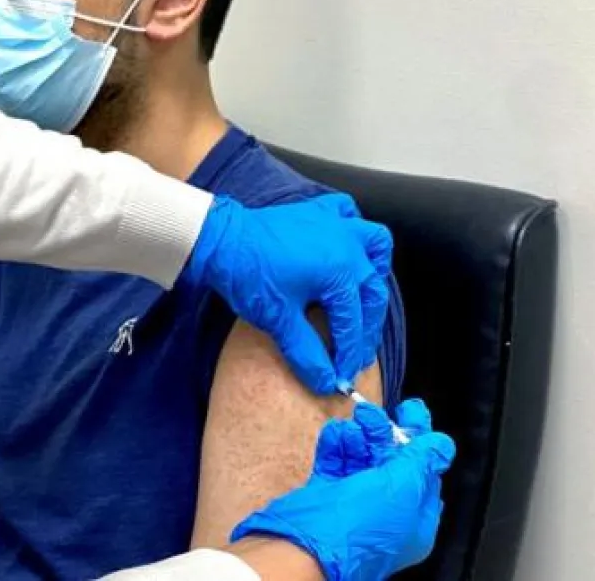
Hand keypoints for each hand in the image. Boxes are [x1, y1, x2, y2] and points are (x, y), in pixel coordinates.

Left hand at [181, 193, 391, 393]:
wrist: (219, 238)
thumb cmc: (248, 275)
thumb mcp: (279, 320)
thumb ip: (307, 353)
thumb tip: (326, 382)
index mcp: (341, 271)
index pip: (353, 323)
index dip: (349, 354)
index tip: (343, 376)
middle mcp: (347, 245)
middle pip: (371, 292)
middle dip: (365, 327)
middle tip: (354, 354)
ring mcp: (334, 224)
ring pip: (375, 245)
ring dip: (374, 272)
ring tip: (364, 299)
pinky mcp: (316, 212)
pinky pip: (348, 215)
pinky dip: (354, 229)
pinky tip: (347, 247)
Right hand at [231, 400, 454, 580]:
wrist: (306, 547)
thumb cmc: (360, 526)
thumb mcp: (403, 488)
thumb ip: (422, 461)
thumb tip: (442, 444)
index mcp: (413, 518)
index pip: (422, 472)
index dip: (419, 440)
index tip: (412, 410)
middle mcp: (384, 512)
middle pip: (389, 462)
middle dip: (383, 433)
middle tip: (372, 412)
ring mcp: (353, 504)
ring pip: (360, 460)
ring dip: (358, 437)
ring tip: (353, 423)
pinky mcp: (325, 496)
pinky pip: (334, 464)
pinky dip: (335, 446)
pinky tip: (335, 434)